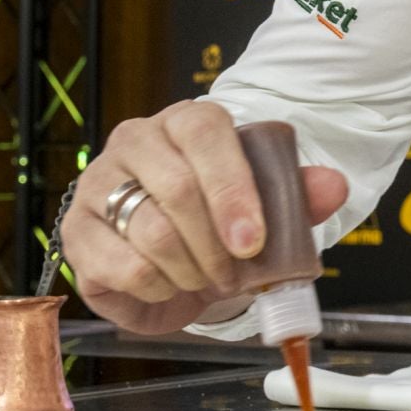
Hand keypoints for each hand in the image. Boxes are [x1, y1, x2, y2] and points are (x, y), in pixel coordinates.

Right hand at [65, 101, 348, 333]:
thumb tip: (334, 186)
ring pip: (151, 232)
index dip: (232, 188)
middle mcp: (134, 142)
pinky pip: (122, 268)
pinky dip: (158, 288)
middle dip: (216, 244)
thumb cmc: (221, 222)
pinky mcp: (77, 233)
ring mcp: (97, 185)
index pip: (205, 133)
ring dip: (191, 270)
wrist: (178, 259)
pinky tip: (170, 284)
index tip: (254, 241)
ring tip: (208, 278)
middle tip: (237, 272)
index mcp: (185, 122)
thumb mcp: (267, 207)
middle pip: (177, 188)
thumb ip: (300, 194)